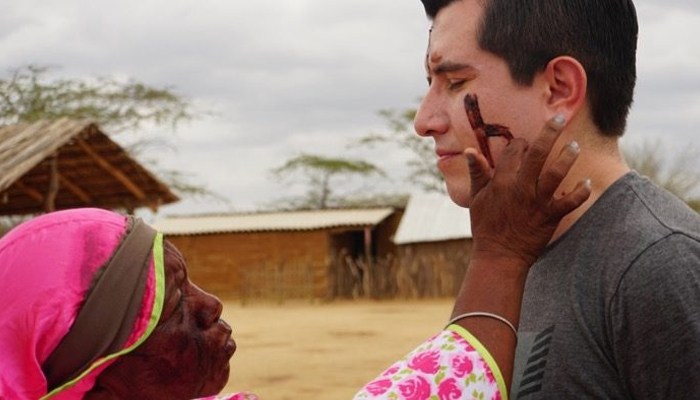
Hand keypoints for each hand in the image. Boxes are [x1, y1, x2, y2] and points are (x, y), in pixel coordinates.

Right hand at [466, 115, 590, 267]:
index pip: (512, 152)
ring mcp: (537, 202)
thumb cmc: (485, 227)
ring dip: (567, 158)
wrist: (499, 256)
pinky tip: (587, 183)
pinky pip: (569, 202)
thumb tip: (470, 150)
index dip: (519, 143)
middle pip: (537, 155)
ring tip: (574, 146)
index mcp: (501, 182)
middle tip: (560, 119)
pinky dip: (580, 192)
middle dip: (549, 134)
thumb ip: (477, 173)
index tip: (524, 142)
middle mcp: (520, 188)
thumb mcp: (476, 199)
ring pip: (556, 174)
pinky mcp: (550, 217)